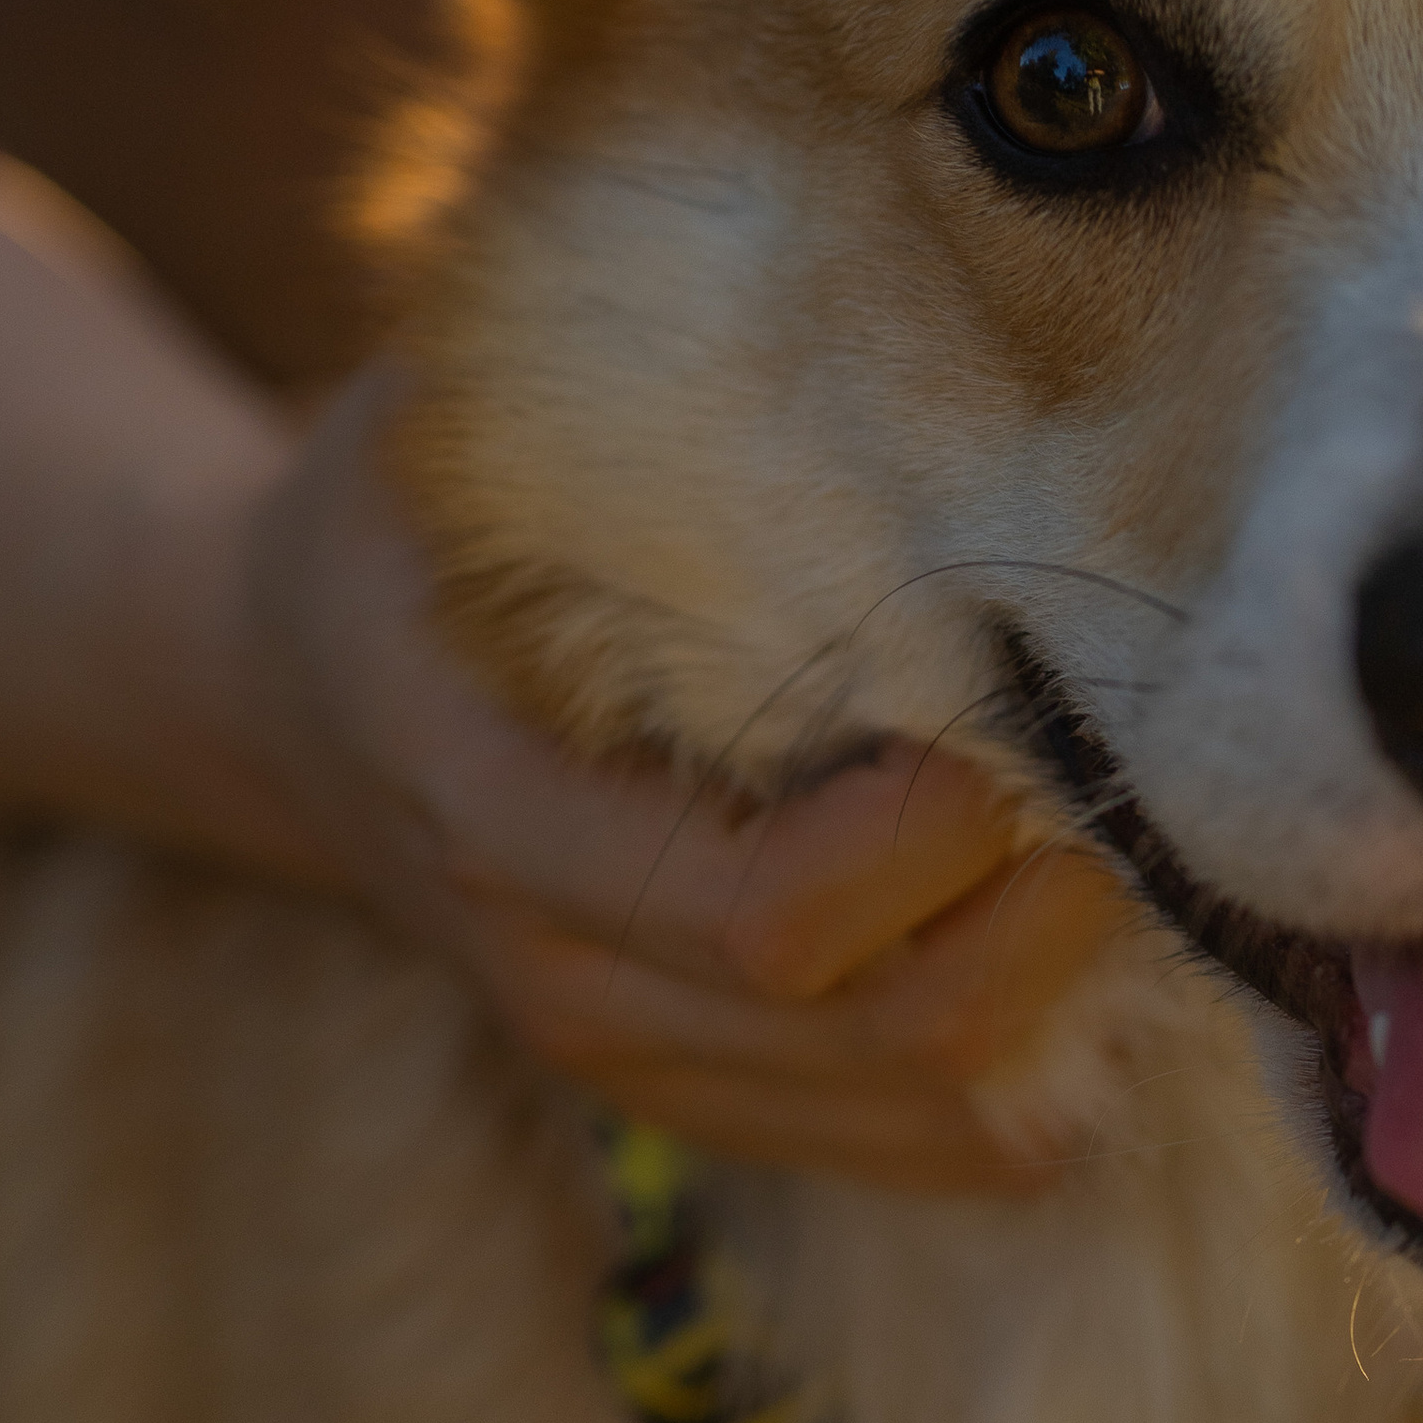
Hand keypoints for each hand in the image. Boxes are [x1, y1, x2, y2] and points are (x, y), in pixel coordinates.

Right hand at [242, 375, 1127, 1188]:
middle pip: (884, 1034)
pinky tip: (1069, 929)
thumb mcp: (442, 434)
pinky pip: (938, 1155)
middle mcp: (566, 983)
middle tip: (1122, 762)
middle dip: (1050, 909)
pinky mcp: (712, 1110)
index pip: (768, 918)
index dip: (932, 841)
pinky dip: (1044, 1062)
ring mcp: (640, 1070)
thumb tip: (812, 267)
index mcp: (499, 818)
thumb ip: (589, 404)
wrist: (300, 697)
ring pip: (931, 1115)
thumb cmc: (414, 534)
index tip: (1013, 706)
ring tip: (1115, 829)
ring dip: (1069, 989)